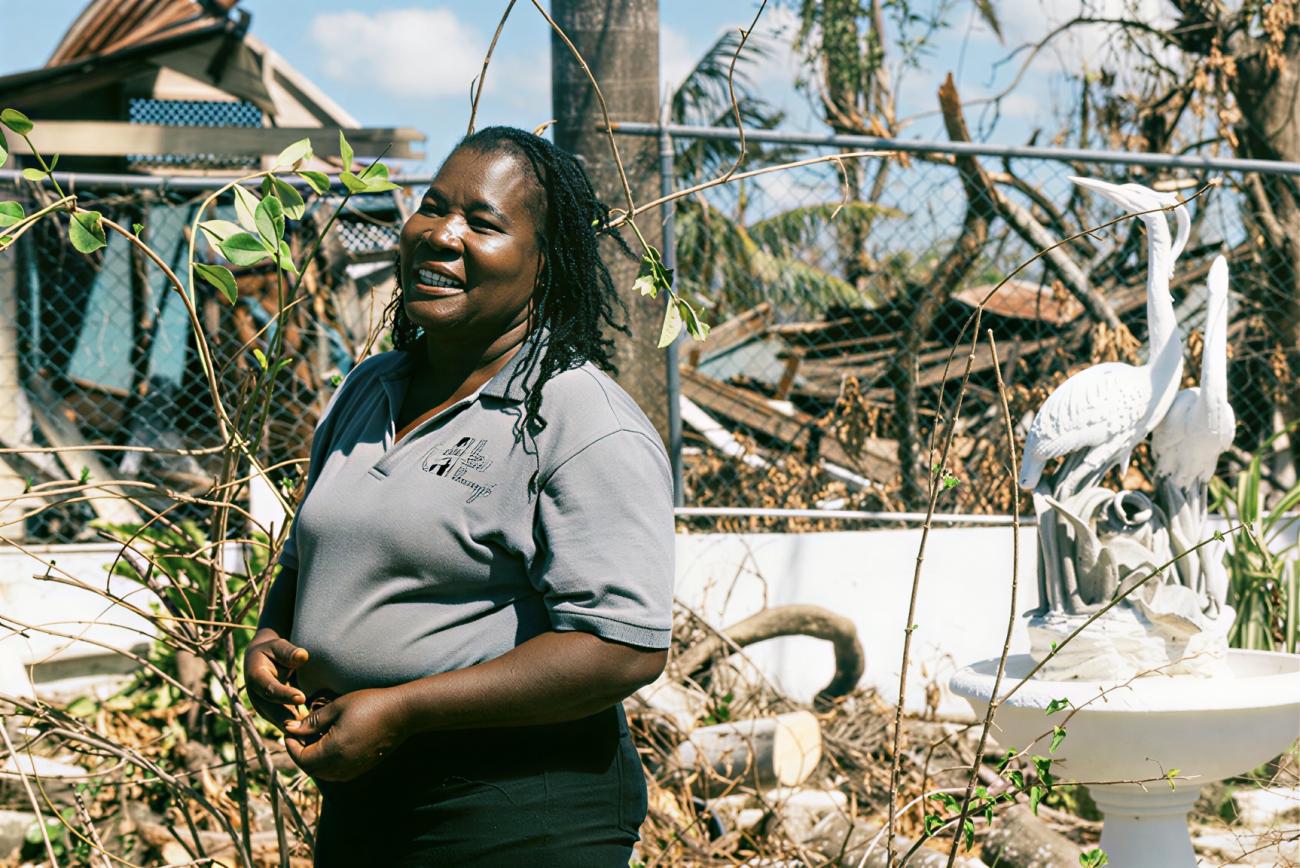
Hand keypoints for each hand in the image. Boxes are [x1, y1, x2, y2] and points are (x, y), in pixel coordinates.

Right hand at [243, 629, 308, 730]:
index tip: (301, 698)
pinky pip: (283, 723)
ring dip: (292, 730)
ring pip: (277, 721)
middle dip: (287, 719)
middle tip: (306, 727)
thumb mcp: (278, 646)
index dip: (284, 694)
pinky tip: (310, 736)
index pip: (269, 688)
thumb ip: (289, 652)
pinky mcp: (271, 714)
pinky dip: (295, 731)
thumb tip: (302, 656)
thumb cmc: (274, 651)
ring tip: (309, 737)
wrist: (263, 661)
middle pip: (271, 710)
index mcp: (255, 677)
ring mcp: (262, 707)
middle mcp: (256, 696)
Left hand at [283, 687, 410, 781]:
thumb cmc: (370, 704)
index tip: (289, 730)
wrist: (403, 713)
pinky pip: (336, 772)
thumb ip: (311, 721)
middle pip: (310, 768)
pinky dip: (327, 762)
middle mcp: (342, 765)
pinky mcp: (362, 767)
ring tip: (315, 736)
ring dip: (314, 758)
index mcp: (333, 751)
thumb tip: (290, 729)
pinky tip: (331, 743)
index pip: (301, 758)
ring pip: (322, 772)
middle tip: (300, 733)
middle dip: (300, 752)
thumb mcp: (337, 707)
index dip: (290, 746)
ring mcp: (353, 769)